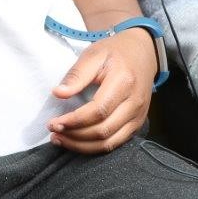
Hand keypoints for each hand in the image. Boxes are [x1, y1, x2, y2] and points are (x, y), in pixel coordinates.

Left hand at [46, 28, 155, 153]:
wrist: (143, 53)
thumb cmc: (115, 52)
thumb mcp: (94, 54)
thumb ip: (77, 74)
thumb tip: (58, 94)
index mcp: (123, 82)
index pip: (98, 110)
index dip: (74, 121)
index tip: (54, 122)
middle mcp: (134, 103)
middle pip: (103, 131)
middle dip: (75, 136)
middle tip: (54, 132)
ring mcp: (138, 116)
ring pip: (109, 142)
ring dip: (82, 146)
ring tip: (61, 140)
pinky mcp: (137, 123)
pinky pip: (116, 143)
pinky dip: (95, 147)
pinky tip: (78, 142)